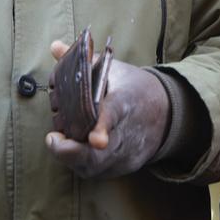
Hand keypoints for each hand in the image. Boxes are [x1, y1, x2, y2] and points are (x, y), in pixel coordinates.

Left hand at [45, 40, 169, 178]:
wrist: (165, 113)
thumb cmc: (130, 87)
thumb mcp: (111, 68)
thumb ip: (81, 61)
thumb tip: (55, 47)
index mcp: (125, 102)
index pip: (113, 114)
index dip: (103, 127)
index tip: (96, 140)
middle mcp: (128, 132)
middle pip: (101, 152)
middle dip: (75, 152)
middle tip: (54, 140)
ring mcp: (127, 153)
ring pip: (96, 167)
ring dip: (72, 158)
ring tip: (58, 142)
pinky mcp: (125, 167)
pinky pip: (98, 172)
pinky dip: (81, 164)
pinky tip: (71, 151)